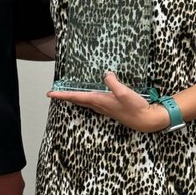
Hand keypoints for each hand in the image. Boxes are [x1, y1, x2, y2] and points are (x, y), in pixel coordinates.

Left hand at [47, 71, 169, 132]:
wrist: (146, 120)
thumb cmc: (135, 107)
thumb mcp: (123, 92)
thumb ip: (112, 82)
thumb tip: (106, 74)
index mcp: (98, 101)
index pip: (76, 97)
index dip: (62, 94)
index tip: (49, 94)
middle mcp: (99, 106)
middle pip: (77, 100)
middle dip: (65, 96)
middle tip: (54, 93)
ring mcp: (104, 108)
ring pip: (85, 102)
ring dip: (75, 98)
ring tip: (67, 94)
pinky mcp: (110, 108)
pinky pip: (93, 103)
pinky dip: (86, 99)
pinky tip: (89, 97)